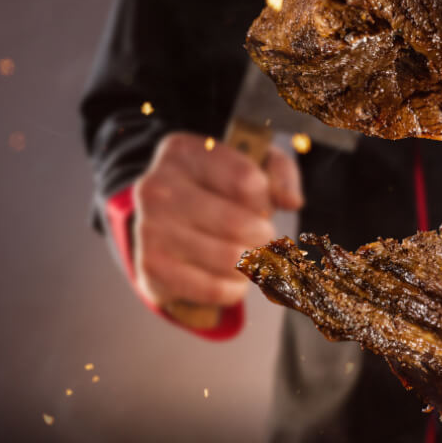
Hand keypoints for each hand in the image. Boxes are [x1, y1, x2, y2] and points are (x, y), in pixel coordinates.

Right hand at [133, 132, 302, 309]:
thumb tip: (292, 201)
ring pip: (230, 258)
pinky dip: (234, 288)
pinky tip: (233, 278)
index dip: (266, 200)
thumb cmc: (221, 190)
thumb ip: (281, 173)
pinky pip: (213, 289)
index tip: (262, 205)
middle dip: (263, 236)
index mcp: (183, 153)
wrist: (170, 223)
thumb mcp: (254, 165)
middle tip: (261, 236)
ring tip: (248, 256)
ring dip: (252, 263)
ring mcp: (149, 229)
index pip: (247, 181)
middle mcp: (157, 188)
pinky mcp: (151, 268)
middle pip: (238, 224)